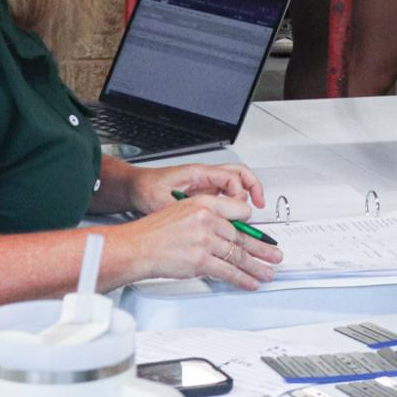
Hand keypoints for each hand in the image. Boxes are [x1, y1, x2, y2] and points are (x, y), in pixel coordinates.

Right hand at [117, 196, 280, 289]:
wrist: (138, 247)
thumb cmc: (156, 231)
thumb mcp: (184, 210)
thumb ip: (207, 216)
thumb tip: (228, 230)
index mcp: (205, 203)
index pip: (239, 212)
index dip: (250, 226)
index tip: (259, 235)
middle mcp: (207, 219)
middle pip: (242, 237)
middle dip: (261, 249)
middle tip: (274, 255)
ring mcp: (205, 241)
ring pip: (238, 255)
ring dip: (256, 267)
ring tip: (268, 272)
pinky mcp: (201, 261)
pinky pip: (228, 271)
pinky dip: (242, 279)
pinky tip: (250, 282)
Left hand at [132, 161, 265, 215]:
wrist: (136, 187)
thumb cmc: (147, 189)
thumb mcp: (164, 202)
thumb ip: (184, 212)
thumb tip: (201, 223)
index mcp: (199, 173)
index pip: (231, 177)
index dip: (240, 193)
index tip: (242, 209)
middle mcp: (205, 176)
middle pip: (240, 174)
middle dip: (254, 187)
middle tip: (260, 203)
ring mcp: (205, 184)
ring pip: (235, 183)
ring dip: (247, 194)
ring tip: (254, 210)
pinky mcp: (203, 194)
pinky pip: (226, 194)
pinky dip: (235, 203)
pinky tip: (235, 218)